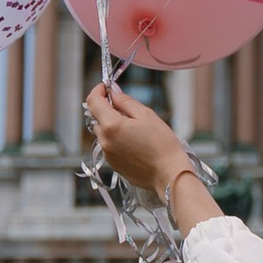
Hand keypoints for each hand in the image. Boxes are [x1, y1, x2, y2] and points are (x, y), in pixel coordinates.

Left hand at [84, 81, 196, 201]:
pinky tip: (134, 142)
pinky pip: (109, 145)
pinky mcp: (113, 164)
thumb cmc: (162, 144)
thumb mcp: (146, 115)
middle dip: (107, 108)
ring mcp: (107, 154)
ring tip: (133, 127)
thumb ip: (126, 101)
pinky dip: (116, 138)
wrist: (168, 175)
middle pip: (96, 117)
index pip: (93, 101)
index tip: (107, 87)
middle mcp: (104, 140)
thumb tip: (113, 92)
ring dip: (111, 125)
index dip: (98, 90)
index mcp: (111, 125)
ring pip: (102, 132)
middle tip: (126, 108)